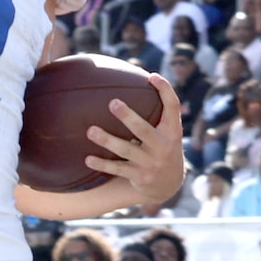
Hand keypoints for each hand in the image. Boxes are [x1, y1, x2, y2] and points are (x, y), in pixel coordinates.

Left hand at [84, 73, 186, 206]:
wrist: (168, 184)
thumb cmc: (162, 147)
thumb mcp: (167, 131)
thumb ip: (157, 112)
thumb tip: (138, 80)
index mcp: (172, 131)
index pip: (172, 107)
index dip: (165, 91)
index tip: (152, 76)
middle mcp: (163, 146)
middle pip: (143, 130)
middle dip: (128, 117)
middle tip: (113, 102)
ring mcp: (151, 162)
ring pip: (126, 150)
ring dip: (107, 140)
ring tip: (90, 130)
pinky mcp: (139, 176)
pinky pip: (117, 169)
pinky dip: (102, 164)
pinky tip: (87, 159)